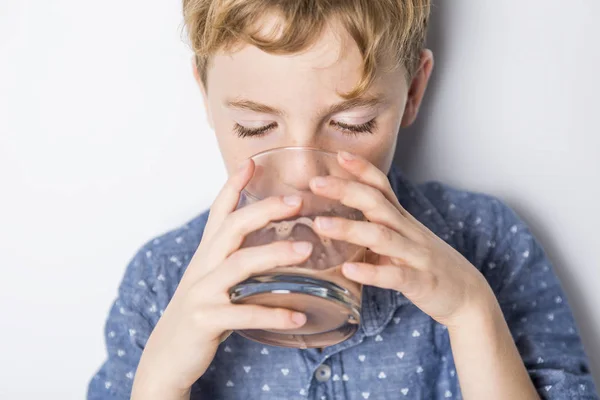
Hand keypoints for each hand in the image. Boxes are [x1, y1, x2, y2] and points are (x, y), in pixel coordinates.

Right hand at [132, 160, 309, 398]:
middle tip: (297, 201)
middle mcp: (202, 268)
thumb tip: (270, 248)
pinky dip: (273, 314)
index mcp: (206, 256)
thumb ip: (234, 262)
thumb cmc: (200, 315)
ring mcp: (201, 293)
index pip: (219, 212)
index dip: (233, 186)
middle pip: (232, 227)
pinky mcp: (205, 320)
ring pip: (239, 264)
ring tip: (306, 249)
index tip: (251, 162)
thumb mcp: (213, 282)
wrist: (166, 358)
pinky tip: (299, 317)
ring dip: (275, 254)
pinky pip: (244, 313)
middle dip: (264, 210)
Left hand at [309, 151, 492, 327]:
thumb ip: (374, 230)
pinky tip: (348, 271)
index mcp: (402, 220)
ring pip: (382, 237)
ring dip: (350, 229)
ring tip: (320, 225)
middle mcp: (409, 232)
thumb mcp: (402, 241)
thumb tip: (337, 224)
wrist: (469, 295)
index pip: (382, 187)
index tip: (338, 154)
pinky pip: (395, 276)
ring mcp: (416, 255)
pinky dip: (371, 273)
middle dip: (346, 190)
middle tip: (315, 182)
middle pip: (377, 204)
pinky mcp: (421, 282)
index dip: (362, 169)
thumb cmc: (427, 266)